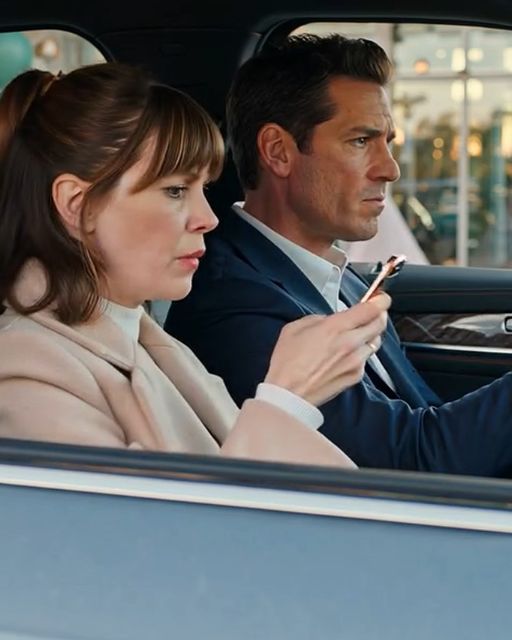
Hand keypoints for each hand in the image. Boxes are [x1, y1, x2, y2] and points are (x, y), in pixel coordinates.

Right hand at [264, 292, 389, 405]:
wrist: (289, 394)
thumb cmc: (288, 363)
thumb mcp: (295, 328)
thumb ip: (317, 319)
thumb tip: (329, 319)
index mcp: (335, 327)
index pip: (371, 309)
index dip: (380, 300)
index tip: (380, 298)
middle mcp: (350, 343)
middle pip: (380, 324)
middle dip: (379, 314)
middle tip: (373, 312)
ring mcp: (356, 361)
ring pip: (375, 342)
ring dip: (371, 334)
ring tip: (359, 333)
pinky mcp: (356, 376)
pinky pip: (366, 359)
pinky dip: (361, 353)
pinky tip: (347, 354)